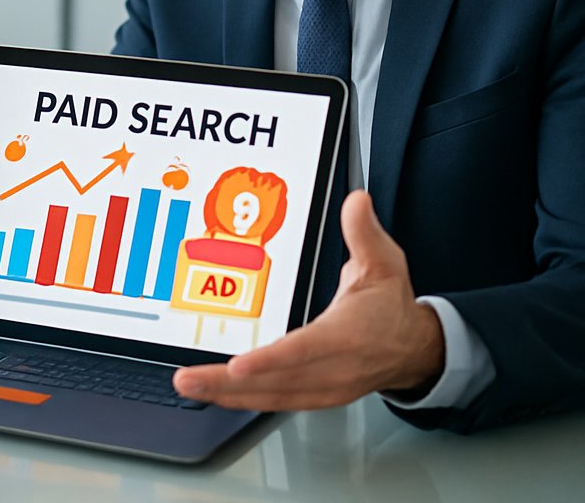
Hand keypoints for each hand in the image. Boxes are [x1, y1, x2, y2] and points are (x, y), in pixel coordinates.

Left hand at [172, 189, 444, 410]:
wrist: (414, 348)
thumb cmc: (391, 306)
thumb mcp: (383, 263)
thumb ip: (363, 233)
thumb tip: (355, 201)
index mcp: (349, 335)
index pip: (305, 350)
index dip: (270, 360)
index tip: (238, 365)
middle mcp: (334, 368)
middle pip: (277, 380)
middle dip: (228, 382)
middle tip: (187, 379)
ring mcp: (324, 387)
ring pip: (271, 396)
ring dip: (227, 395)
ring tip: (190, 386)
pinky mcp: (315, 396)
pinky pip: (276, 401)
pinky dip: (243, 400)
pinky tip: (216, 395)